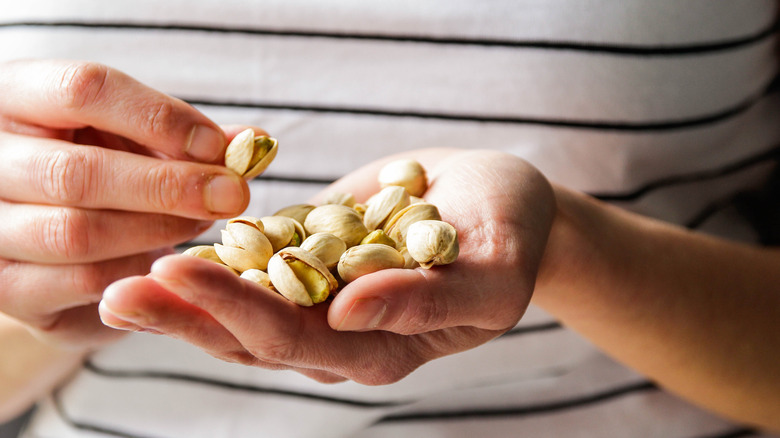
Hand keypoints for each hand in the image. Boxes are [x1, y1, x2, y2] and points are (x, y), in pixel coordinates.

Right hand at [0, 59, 252, 349]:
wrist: (42, 230)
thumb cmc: (97, 164)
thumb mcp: (131, 135)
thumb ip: (184, 137)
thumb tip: (252, 144)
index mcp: (13, 96)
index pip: (84, 90)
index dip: (161, 118)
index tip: (218, 147)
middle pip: (77, 171)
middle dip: (169, 187)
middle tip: (232, 195)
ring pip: (77, 234)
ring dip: (158, 231)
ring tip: (201, 223)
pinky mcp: (4, 288)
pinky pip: (82, 283)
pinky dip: (138, 273)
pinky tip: (168, 259)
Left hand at [99, 149, 555, 383]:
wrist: (506, 202)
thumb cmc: (513, 237)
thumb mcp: (492, 273)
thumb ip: (428, 301)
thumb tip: (349, 311)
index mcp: (380, 349)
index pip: (296, 340)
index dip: (234, 311)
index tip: (175, 274)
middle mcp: (339, 333)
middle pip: (249, 333)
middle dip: (185, 313)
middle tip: (120, 291)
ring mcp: (321, 293)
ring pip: (240, 303)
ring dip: (184, 292)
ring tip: (121, 276)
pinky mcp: (312, 254)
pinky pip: (255, 258)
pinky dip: (213, 254)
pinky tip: (167, 241)